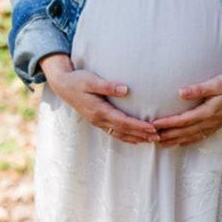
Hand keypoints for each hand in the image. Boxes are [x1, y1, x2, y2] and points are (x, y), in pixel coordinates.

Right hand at [39, 53, 159, 144]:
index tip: (152, 128)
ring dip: (136, 138)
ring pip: (119, 134)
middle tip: (158, 138)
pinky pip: (114, 132)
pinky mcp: (97, 120)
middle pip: (123, 130)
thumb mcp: (91, 80)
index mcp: (99, 110)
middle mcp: (98, 119)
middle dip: (141, 135)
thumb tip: (125, 89)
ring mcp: (97, 122)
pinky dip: (126, 137)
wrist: (63, 85)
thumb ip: (108, 86)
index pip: (123, 121)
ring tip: (151, 140)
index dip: (138, 126)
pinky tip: (135, 138)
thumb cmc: (78, 80)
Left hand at [152, 49, 221, 146]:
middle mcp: (210, 121)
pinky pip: (200, 136)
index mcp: (208, 111)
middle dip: (168, 135)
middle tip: (151, 138)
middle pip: (185, 132)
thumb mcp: (216, 83)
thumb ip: (198, 89)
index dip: (168, 123)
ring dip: (176, 140)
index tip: (154, 124)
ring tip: (161, 144)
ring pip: (191, 136)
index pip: (183, 120)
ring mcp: (214, 124)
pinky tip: (181, 142)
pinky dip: (189, 140)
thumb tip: (180, 92)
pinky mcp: (217, 124)